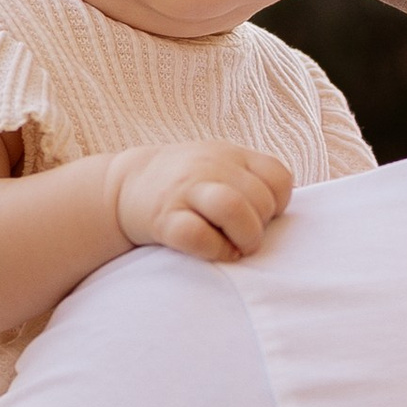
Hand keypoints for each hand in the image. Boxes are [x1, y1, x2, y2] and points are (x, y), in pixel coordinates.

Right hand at [114, 143, 293, 263]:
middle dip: (260, 227)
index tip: (262, 215)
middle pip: (259, 199)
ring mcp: (185, 191)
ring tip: (237, 248)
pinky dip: (214, 250)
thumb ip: (250, 179)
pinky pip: (197, 235)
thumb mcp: (219, 165)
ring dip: (244, 236)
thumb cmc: (184, 183)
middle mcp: (210, 168)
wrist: (124, 185)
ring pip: (232, 208)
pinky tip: (213, 251)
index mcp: (231, 155)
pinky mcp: (163, 218)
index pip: (278, 177)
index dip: (278, 203)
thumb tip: (282, 212)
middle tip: (244, 237)